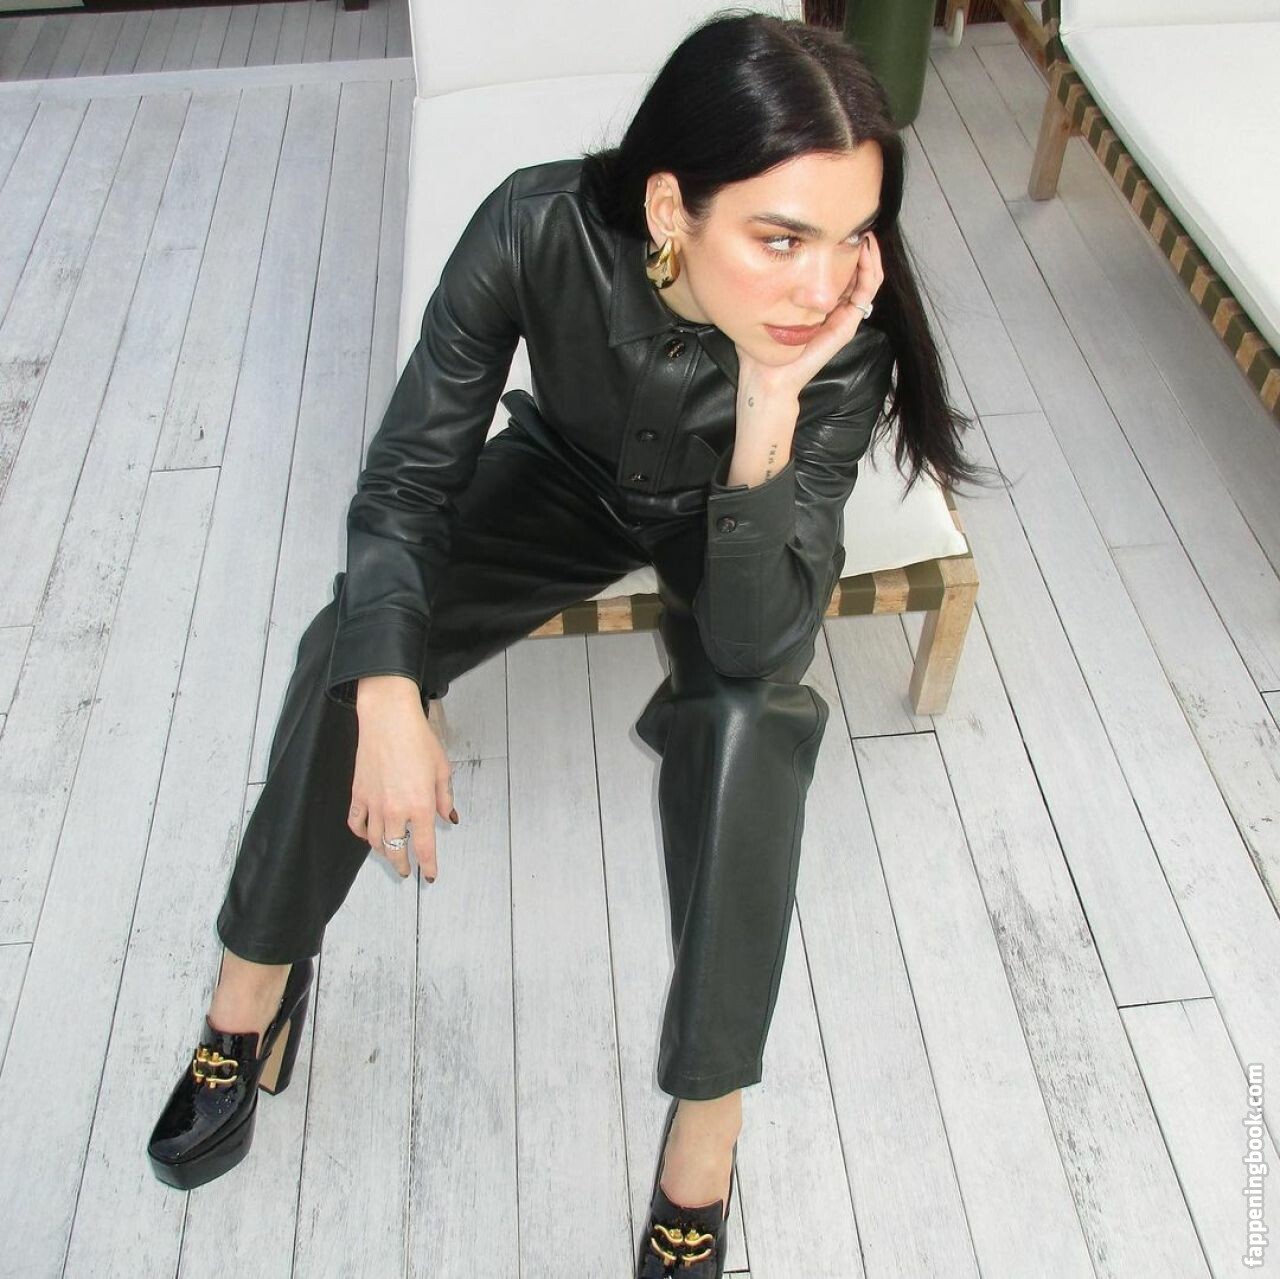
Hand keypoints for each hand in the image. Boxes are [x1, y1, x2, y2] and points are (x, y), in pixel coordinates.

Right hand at [347, 677, 454, 881]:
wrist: (388, 720)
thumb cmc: (419, 740)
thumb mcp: (442, 769)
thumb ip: (445, 798)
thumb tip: (448, 818)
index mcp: (421, 806)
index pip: (425, 848)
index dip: (428, 866)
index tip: (429, 876)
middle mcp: (396, 811)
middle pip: (397, 851)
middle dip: (403, 865)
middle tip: (406, 870)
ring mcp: (374, 804)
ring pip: (375, 842)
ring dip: (384, 852)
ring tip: (391, 854)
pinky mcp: (358, 794)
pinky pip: (356, 823)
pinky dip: (362, 833)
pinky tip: (368, 835)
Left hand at [737, 230, 885, 404]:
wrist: (765, 376)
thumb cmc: (760, 345)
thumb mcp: (761, 302)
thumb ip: (764, 281)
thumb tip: (750, 250)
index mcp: (819, 304)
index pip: (841, 270)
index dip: (844, 246)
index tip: (838, 223)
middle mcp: (835, 310)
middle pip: (859, 271)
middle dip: (860, 245)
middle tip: (858, 221)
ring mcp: (843, 319)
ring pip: (869, 280)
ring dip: (871, 255)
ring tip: (866, 232)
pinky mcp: (845, 327)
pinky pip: (866, 295)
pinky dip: (869, 272)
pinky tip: (864, 251)